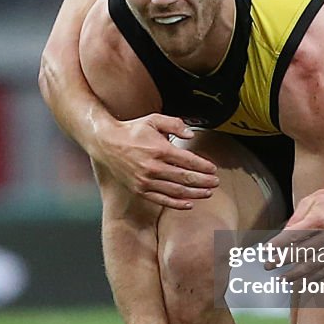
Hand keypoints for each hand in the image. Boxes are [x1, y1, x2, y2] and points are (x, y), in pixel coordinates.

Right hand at [93, 114, 219, 207]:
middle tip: (216, 182)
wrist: (107, 143)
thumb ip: (175, 124)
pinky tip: (189, 204)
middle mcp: (154, 167)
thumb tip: (191, 135)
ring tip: (208, 193)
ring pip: (176, 191)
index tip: (214, 169)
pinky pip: (162, 200)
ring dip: (195, 194)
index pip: (188, 161)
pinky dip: (176, 204)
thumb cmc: (132, 130)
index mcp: (160, 149)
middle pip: (185, 178)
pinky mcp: (139, 189)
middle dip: (204, 181)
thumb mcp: (153, 120)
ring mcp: (146, 181)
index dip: (204, 166)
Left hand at [266, 183, 323, 281]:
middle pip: (301, 252)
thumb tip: (281, 236)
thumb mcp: (308, 202)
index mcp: (318, 219)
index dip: (278, 244)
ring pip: (314, 264)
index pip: (293, 235)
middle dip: (282, 260)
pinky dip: (314, 277)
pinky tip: (304, 281)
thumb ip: (294, 220)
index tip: (265, 250)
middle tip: (268, 266)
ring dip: (296, 274)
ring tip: (283, 278)